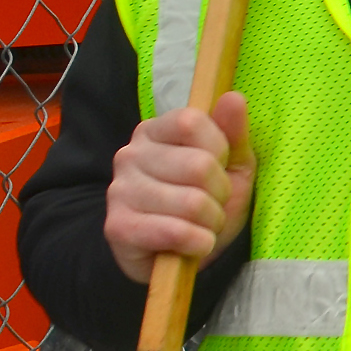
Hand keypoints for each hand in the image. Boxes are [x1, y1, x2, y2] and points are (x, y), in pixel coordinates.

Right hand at [105, 93, 255, 283]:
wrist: (181, 253)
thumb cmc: (208, 200)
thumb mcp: (233, 164)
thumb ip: (233, 132)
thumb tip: (232, 97)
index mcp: (156, 130)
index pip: (192, 122)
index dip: (219, 148)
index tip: (220, 166)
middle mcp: (130, 154)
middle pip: (198, 165)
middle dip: (220, 192)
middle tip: (214, 204)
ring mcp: (119, 190)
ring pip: (191, 202)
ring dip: (211, 221)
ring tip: (202, 224)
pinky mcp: (117, 227)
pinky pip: (174, 231)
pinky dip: (198, 242)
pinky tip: (195, 244)